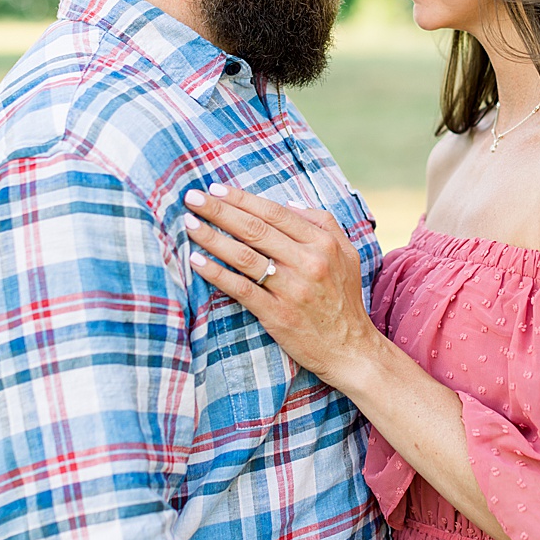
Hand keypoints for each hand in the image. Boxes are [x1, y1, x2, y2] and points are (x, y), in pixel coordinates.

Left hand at [181, 185, 375, 384]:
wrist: (350, 350)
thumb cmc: (344, 299)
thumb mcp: (346, 254)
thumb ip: (323, 222)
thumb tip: (287, 202)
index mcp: (322, 244)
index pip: (274, 213)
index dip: (242, 199)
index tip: (215, 189)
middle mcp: (308, 263)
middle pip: (254, 229)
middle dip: (219, 210)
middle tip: (192, 197)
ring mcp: (291, 289)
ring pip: (244, 256)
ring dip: (212, 238)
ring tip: (189, 223)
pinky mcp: (277, 315)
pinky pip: (241, 288)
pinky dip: (216, 273)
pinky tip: (196, 261)